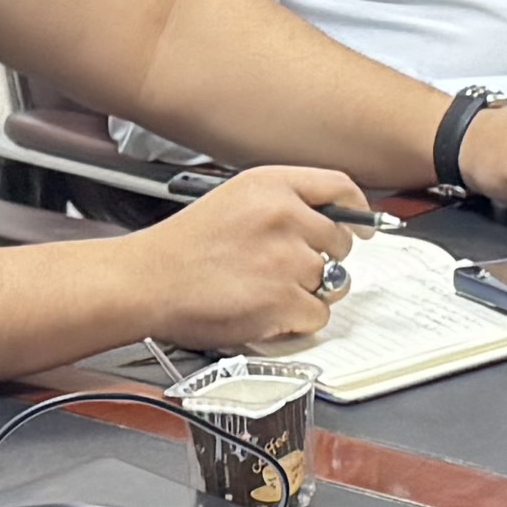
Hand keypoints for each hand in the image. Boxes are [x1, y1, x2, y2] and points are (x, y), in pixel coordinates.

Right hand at [137, 165, 362, 352]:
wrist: (145, 281)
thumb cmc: (183, 247)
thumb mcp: (235, 199)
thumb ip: (283, 202)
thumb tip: (332, 221)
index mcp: (272, 185)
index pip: (340, 189)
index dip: (357, 212)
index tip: (362, 228)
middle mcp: (284, 216)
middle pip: (341, 242)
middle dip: (322, 260)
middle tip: (285, 270)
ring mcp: (286, 260)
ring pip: (330, 282)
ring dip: (305, 292)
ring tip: (263, 290)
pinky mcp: (283, 301)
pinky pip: (317, 315)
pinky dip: (296, 321)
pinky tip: (265, 311)